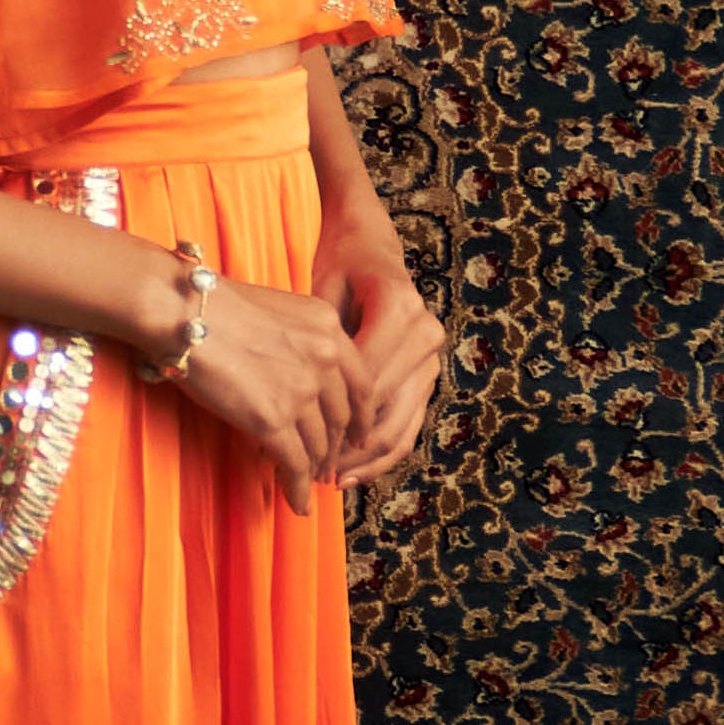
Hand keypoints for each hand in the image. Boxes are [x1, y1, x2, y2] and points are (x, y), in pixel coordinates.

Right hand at [159, 268, 366, 515]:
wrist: (183, 309)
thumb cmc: (212, 306)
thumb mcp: (276, 309)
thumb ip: (298, 340)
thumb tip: (293, 373)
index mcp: (327, 327)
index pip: (360, 381)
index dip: (361, 415)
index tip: (358, 434)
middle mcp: (324, 358)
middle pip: (340, 416)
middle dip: (336, 447)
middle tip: (329, 464)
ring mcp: (301, 389)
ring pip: (318, 443)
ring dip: (315, 468)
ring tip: (310, 483)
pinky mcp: (272, 418)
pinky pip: (294, 463)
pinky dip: (298, 488)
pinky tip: (298, 504)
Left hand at [316, 218, 444, 491]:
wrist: (373, 244)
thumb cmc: (340, 265)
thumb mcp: (320, 293)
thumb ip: (316, 345)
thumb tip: (291, 404)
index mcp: (399, 308)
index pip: (363, 380)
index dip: (330, 418)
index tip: (297, 444)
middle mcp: (425, 333)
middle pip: (383, 409)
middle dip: (343, 448)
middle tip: (308, 473)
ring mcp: (432, 357)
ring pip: (400, 426)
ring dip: (363, 460)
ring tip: (328, 480)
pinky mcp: (428, 375)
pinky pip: (408, 425)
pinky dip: (380, 454)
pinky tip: (351, 474)